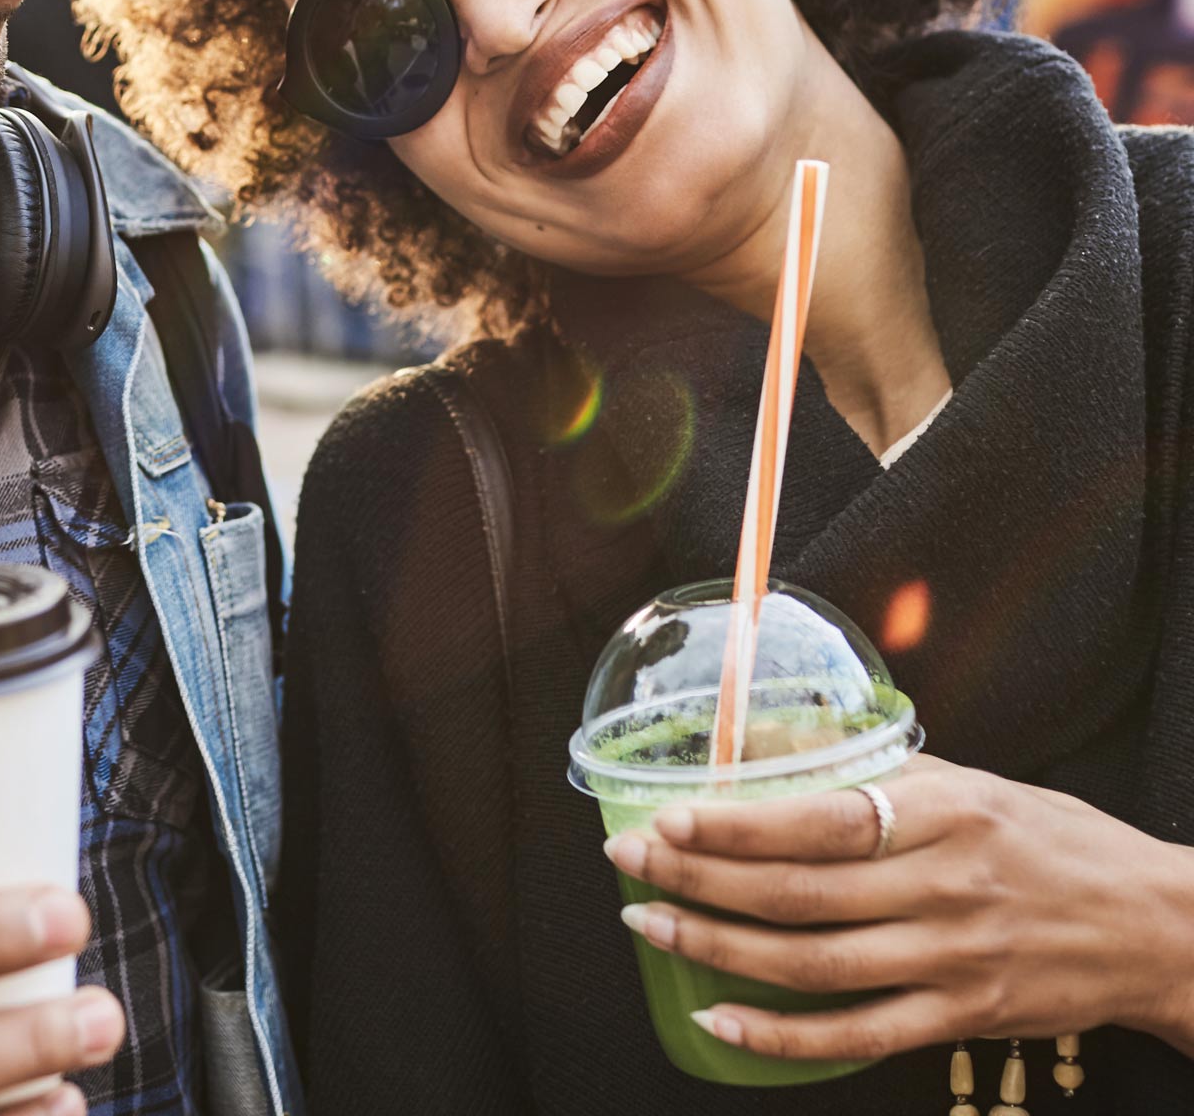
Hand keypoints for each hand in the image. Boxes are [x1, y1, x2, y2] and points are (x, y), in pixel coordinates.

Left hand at [606, 754, 1193, 1065]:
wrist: (1151, 925)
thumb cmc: (1043, 836)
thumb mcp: (963, 778)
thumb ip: (863, 764)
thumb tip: (758, 734)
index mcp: (943, 812)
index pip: (823, 818)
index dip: (739, 825)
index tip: (669, 817)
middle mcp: (945, 887)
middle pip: (803, 892)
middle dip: (702, 881)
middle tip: (629, 864)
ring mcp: (952, 959)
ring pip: (816, 964)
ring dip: (720, 950)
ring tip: (650, 927)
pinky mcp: (960, 1018)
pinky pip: (858, 1035)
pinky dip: (783, 1035)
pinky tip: (720, 1020)